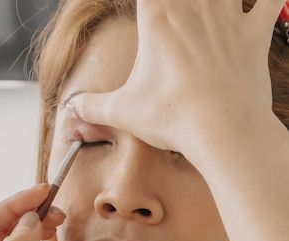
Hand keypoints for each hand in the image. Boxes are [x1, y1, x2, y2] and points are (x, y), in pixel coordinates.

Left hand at [0, 184, 101, 240]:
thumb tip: (26, 218)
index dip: (12, 204)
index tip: (43, 192)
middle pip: (1, 228)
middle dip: (26, 212)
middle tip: (58, 205)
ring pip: (20, 238)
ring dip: (39, 223)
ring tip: (63, 221)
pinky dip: (49, 240)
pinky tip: (61, 236)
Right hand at [68, 0, 284, 160]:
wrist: (223, 130)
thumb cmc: (173, 117)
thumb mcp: (121, 112)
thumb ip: (91, 106)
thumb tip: (70, 109)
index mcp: (157, 19)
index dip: (142, 0)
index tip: (139, 6)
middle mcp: (193, 8)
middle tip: (168, 8)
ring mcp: (228, 17)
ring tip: (203, 4)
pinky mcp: (255, 34)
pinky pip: (271, 0)